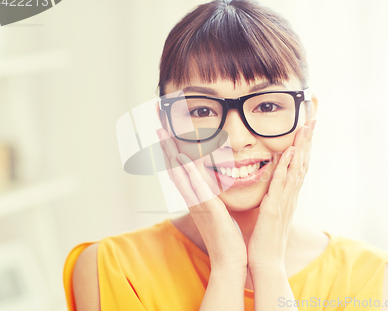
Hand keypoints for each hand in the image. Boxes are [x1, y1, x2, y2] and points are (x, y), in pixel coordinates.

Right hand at [157, 128, 247, 270]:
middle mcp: (192, 199)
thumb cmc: (227, 238)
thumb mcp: (219, 212)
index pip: (179, 171)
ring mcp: (198, 204)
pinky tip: (182, 159)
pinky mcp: (208, 209)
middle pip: (174, 168)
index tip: (166, 133)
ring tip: (164, 135)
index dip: (171, 151)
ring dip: (171, 153)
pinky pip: (196, 187)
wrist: (230, 261)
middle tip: (158, 126)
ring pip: (180, 174)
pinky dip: (188, 172)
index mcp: (195, 198)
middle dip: (165, 146)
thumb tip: (215, 184)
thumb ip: (214, 197)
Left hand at [247, 119, 315, 271]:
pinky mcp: (274, 208)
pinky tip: (290, 152)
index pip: (299, 167)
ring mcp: (284, 202)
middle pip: (303, 163)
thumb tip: (263, 187)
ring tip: (306, 127)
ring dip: (302, 147)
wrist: (265, 264)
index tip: (307, 129)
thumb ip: (267, 199)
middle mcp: (290, 197)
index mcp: (287, 198)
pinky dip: (288, 166)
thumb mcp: (266, 214)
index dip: (304, 147)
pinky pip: (282, 184)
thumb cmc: (262, 241)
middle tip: (313, 120)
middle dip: (308, 141)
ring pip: (297, 169)